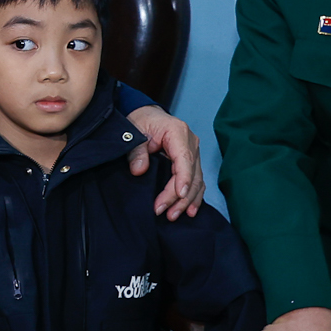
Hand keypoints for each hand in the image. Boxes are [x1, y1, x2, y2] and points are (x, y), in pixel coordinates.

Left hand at [124, 105, 204, 219]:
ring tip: (174, 215)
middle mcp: (191, 143)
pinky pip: (197, 180)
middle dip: (180, 197)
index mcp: (178, 132)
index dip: (183, 180)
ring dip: (187, 200)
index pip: (185, 160)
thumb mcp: (133, 131)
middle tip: (166, 213)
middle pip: (192, 174)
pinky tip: (189, 210)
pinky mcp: (192, 161)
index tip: (177, 197)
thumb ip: (136, 151)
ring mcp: (193, 152)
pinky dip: (193, 196)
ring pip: (197, 180)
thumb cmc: (141, 121)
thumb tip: (139, 170)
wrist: (146, 115)